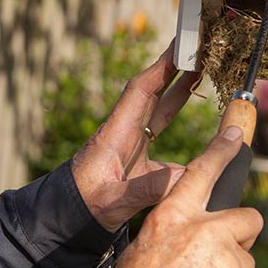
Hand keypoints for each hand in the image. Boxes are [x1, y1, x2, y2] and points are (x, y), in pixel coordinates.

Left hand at [71, 42, 200, 231]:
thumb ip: (145, 189)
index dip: (161, 67)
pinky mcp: (135, 159)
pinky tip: (194, 121)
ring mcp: (129, 145)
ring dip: (177, 90)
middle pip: (151, 92)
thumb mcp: (114, 201)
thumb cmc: (84, 208)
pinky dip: (177, 122)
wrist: (67, 220)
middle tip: (196, 48)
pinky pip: (159, 132)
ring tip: (200, 70)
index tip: (180, 47)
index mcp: (115, 134)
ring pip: (157, 110)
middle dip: (173, 69)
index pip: (140, 91)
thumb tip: (181, 177)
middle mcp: (123, 133)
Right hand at [109, 127, 263, 267]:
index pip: (201, 173)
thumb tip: (196, 235)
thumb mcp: (144, 247)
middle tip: (218, 255)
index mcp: (174, 217)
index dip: (221, 152)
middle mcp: (206, 233)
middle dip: (241, 234)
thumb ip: (175, 232)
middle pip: (248, 219)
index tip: (237, 136)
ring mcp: (228, 264)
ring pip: (244, 261)